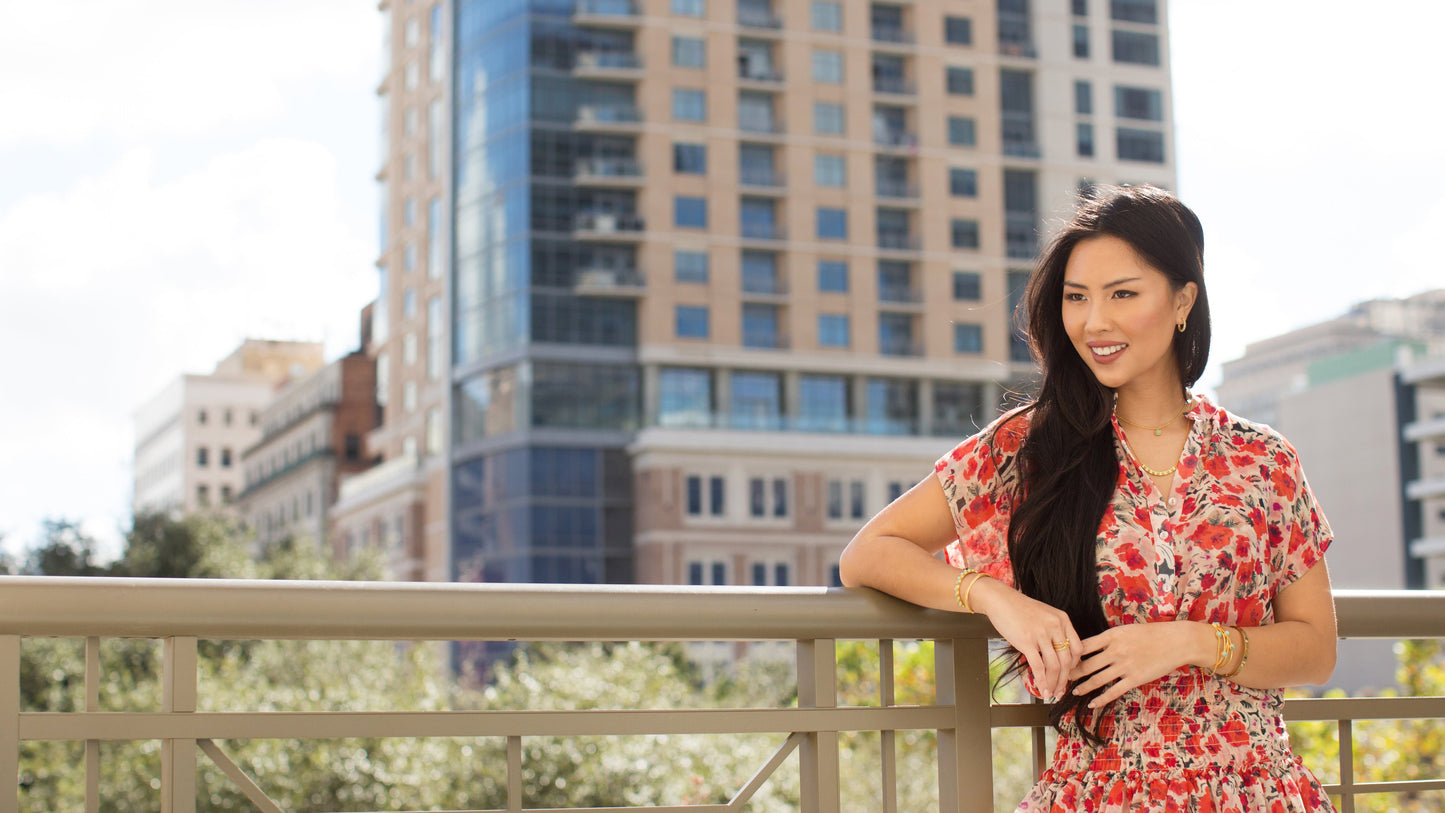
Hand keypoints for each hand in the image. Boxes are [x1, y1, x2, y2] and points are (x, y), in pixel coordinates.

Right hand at [973, 579, 1080, 701]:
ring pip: (1054, 666)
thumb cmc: (1020, 609)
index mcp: (1063, 619)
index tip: (1068, 676)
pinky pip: (1038, 666)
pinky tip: (1042, 689)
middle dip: (1065, 680)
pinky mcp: (1026, 641)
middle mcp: (1055, 626)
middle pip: (1067, 660)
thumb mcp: (1045, 615)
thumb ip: (1055, 631)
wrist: (1000, 600)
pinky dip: (1042, 681)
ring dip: (1054, 684)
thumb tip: (1058, 656)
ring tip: (1051, 693)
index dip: (1075, 666)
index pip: (1078, 649)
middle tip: (1061, 691)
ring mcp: (1041, 633)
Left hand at [1069, 621, 1198, 707]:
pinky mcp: (1134, 679)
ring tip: (1073, 691)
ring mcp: (1125, 666)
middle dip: (1071, 673)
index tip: (1060, 659)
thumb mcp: (1125, 630)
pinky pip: (1113, 691)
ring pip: (1097, 680)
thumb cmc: (1150, 634)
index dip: (1069, 654)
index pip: (1083, 645)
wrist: (1175, 641)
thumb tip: (1089, 646)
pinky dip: (1101, 699)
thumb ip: (1108, 639)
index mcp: (1111, 636)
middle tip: (1060, 679)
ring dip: (1083, 687)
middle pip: (1086, 664)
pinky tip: (1092, 703)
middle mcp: (1115, 651)